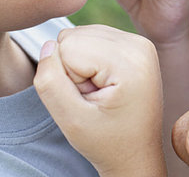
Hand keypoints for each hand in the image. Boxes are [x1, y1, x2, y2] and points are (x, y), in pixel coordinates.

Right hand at [34, 25, 165, 176]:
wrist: (137, 153)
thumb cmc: (107, 142)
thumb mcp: (71, 120)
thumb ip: (50, 82)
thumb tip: (48, 45)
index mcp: (130, 62)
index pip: (68, 47)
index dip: (67, 78)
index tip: (89, 101)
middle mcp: (139, 45)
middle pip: (74, 36)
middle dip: (74, 69)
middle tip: (94, 97)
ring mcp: (140, 42)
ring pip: (81, 35)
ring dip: (81, 65)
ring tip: (99, 92)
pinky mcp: (136, 44)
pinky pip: (92, 38)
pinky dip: (90, 60)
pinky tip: (105, 83)